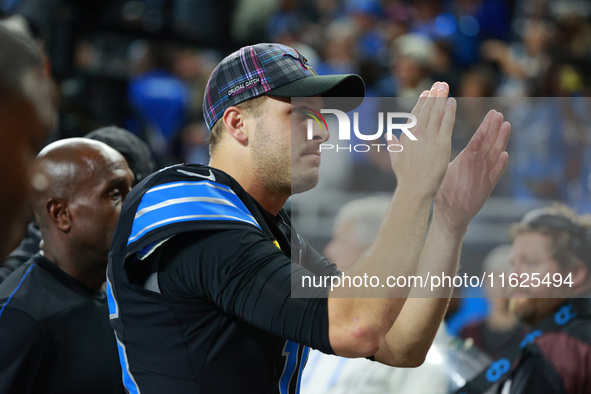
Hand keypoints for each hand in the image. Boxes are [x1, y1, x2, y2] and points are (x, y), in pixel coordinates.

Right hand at [390, 82, 456, 198]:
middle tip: (438, 84)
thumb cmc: (405, 177)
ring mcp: (430, 137)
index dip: (421, 101)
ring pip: (436, 112)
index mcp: (406, 136)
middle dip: (433, 95)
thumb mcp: (395, 158)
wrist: (415, 187)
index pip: (415, 114)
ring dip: (441, 98)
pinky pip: (447, 122)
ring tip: (444, 86)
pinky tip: (453, 101)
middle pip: (426, 109)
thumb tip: (387, 135)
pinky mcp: (442, 142)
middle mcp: (417, 133)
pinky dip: (450, 110)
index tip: (426, 92)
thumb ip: (393, 145)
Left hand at [433, 110, 510, 230]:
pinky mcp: (487, 185)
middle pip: (489, 143)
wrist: (449, 213)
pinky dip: (500, 165)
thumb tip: (427, 140)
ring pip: (495, 154)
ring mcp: (484, 173)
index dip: (486, 126)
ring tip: (506, 127)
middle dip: (495, 128)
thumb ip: (438, 154)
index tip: (492, 112)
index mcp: (468, 157)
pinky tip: (504, 155)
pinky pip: (495, 174)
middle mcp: (478, 163)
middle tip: (500, 114)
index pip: (478, 138)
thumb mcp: (442, 169)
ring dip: (501, 141)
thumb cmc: (445, 191)